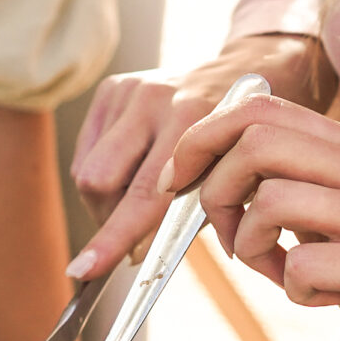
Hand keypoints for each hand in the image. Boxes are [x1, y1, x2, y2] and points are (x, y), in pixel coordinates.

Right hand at [68, 33, 329, 279]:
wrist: (256, 70)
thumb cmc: (246, 139)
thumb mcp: (234, 179)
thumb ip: (189, 214)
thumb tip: (135, 254)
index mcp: (196, 123)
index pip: (144, 196)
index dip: (113, 238)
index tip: (83, 270)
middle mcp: (159, 99)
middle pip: (99, 182)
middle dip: (108, 219)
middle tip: (133, 231)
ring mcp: (133, 89)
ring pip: (86, 171)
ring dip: (106, 200)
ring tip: (139, 195)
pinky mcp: (114, 87)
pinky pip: (86, 151)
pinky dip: (105, 173)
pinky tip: (134, 166)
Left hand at [156, 97, 339, 340]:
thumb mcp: (336, 225)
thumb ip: (289, 193)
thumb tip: (208, 178)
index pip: (262, 110)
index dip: (202, 140)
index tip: (177, 180)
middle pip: (258, 142)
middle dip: (215, 191)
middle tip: (229, 238)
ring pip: (272, 200)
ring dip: (251, 245)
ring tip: (278, 271)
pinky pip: (302, 265)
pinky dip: (292, 288)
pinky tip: (321, 298)